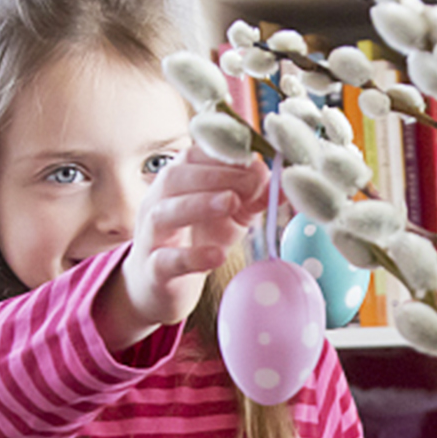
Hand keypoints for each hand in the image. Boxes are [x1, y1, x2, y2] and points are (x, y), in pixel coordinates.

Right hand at [94, 145, 268, 350]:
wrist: (164, 284)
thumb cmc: (198, 240)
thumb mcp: (232, 216)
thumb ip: (255, 198)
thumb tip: (286, 183)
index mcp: (176, 182)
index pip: (192, 155)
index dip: (222, 153)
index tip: (254, 157)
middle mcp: (158, 202)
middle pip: (176, 177)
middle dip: (216, 175)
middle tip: (251, 183)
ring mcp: (151, 235)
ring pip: (165, 212)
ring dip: (199, 203)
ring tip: (232, 202)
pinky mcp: (153, 269)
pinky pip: (167, 260)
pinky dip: (192, 256)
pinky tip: (217, 255)